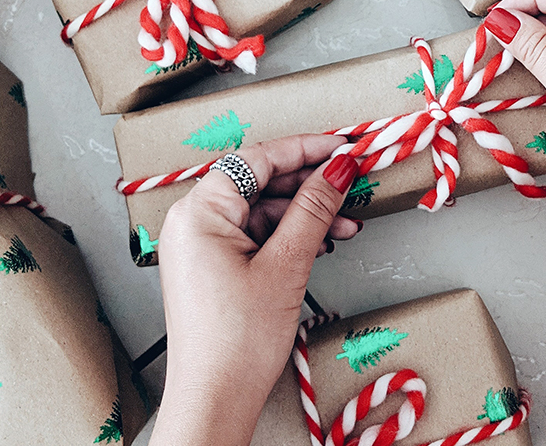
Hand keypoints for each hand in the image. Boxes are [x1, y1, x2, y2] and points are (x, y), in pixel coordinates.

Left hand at [149, 135, 361, 445]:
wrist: (216, 399)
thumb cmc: (237, 341)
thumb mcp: (286, 264)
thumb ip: (314, 209)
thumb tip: (338, 168)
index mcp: (199, 212)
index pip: (257, 160)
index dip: (304, 149)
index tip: (342, 146)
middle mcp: (193, 222)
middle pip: (259, 183)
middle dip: (310, 185)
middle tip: (352, 182)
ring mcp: (201, 246)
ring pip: (262, 211)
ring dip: (305, 214)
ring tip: (347, 224)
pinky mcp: (213, 267)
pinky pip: (255, 236)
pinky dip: (289, 236)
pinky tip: (323, 243)